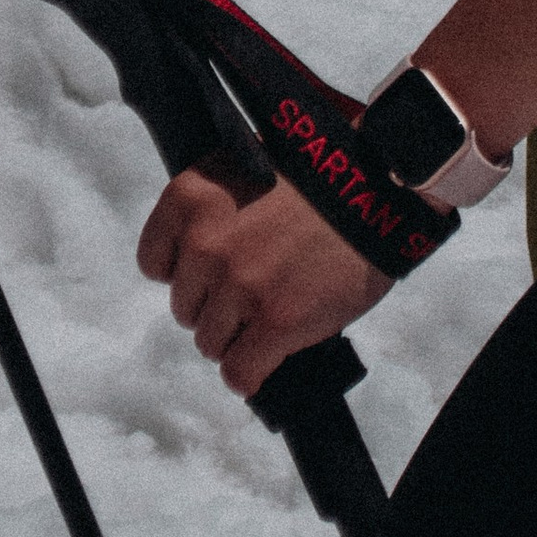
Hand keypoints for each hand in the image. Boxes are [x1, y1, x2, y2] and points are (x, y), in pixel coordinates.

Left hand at [137, 171, 393, 399]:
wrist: (382, 183)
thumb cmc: (324, 170)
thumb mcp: (250, 163)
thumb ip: (216, 206)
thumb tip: (199, 255)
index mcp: (190, 197)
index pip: (154, 262)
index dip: (187, 273)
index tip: (214, 271)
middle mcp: (205, 242)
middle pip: (185, 307)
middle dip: (219, 305)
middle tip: (259, 290)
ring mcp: (240, 284)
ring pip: (210, 344)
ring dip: (240, 339)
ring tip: (275, 316)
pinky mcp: (276, 321)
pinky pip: (239, 372)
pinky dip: (252, 374)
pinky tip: (269, 360)